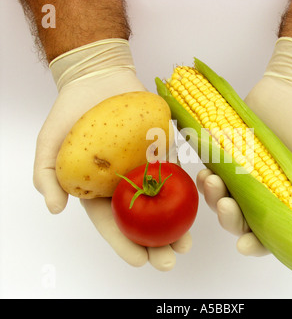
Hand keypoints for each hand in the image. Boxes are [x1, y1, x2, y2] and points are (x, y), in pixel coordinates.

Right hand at [33, 39, 190, 269]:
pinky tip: (195, 205)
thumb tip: (55, 208)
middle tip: (168, 259)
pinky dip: (185, 190)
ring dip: (175, 225)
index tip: (138, 261)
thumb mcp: (49, 145)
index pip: (112, 224)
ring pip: (163, 202)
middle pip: (142, 220)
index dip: (124, 244)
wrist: (99, 80)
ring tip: (186, 243)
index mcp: (99, 190)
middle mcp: (125, 184)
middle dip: (155, 244)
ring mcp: (146, 168)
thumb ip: (47, 176)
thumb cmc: (70, 113)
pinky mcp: (163, 151)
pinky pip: (176, 172)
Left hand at [197, 37, 291, 256]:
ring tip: (212, 180)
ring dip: (214, 196)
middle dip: (230, 217)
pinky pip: (213, 172)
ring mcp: (243, 175)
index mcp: (287, 201)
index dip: (257, 244)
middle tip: (226, 204)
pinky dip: (207, 175)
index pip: (270, 234)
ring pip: (223, 198)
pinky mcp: (228, 156)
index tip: (243, 245)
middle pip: (241, 220)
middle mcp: (263, 193)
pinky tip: (205, 168)